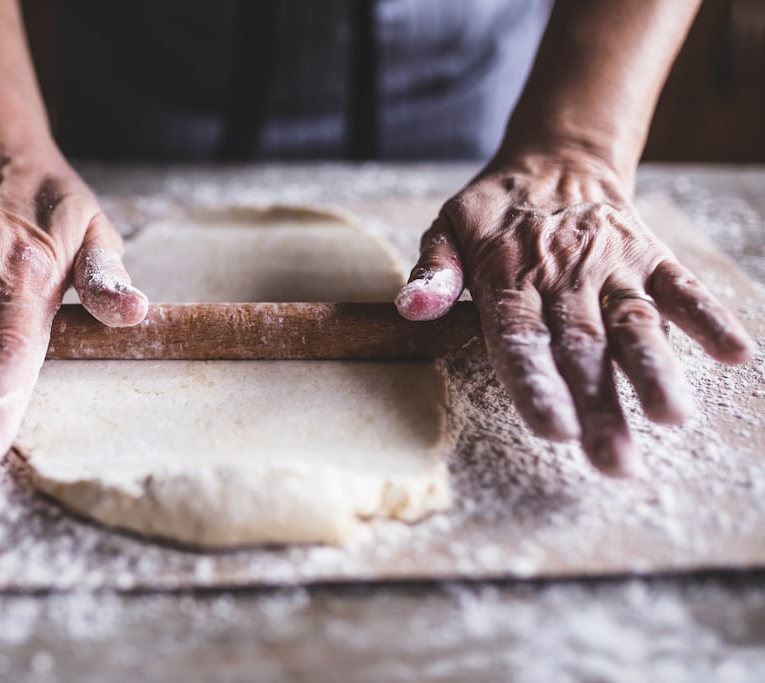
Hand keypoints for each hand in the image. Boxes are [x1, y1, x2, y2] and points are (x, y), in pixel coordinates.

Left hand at [397, 151, 754, 474]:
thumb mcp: (447, 229)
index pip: (522, 339)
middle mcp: (563, 276)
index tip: (554, 430)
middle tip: (614, 461)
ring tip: (672, 418)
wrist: (556, 160)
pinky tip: (734, 353)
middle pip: (583, 347)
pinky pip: (682, 286)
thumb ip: (434, 272)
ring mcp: (612, 266)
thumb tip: (412, 309)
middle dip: (600, 405)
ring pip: (636, 323)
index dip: (537, 385)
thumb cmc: (493, 213)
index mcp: (509, 278)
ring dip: (655, 371)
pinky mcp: (650, 256)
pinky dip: (707, 316)